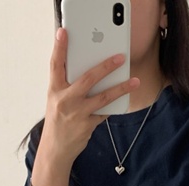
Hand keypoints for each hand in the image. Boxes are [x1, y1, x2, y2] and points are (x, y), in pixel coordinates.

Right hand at [40, 28, 139, 168]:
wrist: (56, 149)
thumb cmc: (58, 121)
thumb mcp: (56, 101)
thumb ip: (69, 87)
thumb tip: (92, 73)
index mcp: (54, 90)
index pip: (55, 65)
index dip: (59, 48)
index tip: (64, 32)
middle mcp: (65, 100)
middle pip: (88, 78)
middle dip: (106, 66)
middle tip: (120, 58)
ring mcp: (77, 113)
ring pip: (103, 97)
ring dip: (121, 88)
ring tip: (135, 81)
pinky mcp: (87, 125)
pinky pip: (104, 112)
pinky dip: (113, 105)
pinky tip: (122, 99)